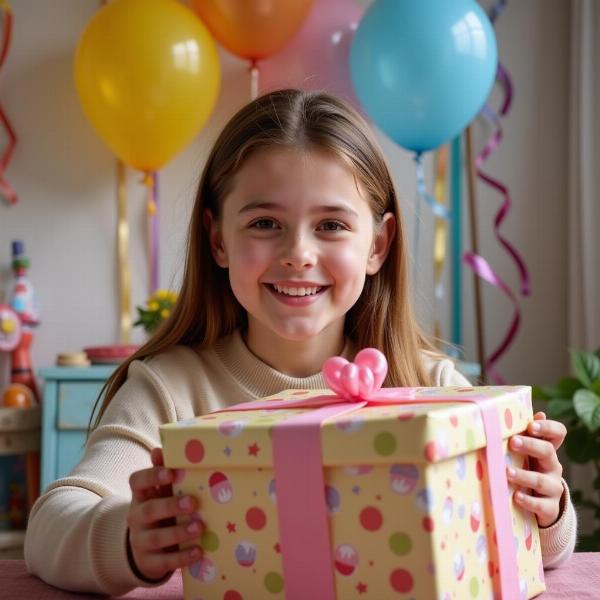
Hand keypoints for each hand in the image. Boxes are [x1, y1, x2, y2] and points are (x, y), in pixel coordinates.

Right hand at [127, 447, 203, 580]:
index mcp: (141, 495)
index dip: (152, 476)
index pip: (137, 481)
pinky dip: (182, 557)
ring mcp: (141, 541)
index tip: (172, 472)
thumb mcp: (161, 491)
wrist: (145, 548)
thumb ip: (164, 472)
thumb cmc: (161, 509)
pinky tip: (199, 551)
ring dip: (179, 532)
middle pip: (149, 510)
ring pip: (156, 538)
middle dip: (170, 505)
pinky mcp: (149, 562)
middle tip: (193, 501)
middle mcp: (137, 517)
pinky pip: (164, 562)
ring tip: (200, 526)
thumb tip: (161, 447)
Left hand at [506, 411, 566, 527]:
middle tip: (513, 442)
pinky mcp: (549, 508)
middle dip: (530, 445)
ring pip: (541, 480)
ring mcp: (553, 488)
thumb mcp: (526, 454)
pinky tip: (516, 496)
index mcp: (547, 450)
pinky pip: (542, 505)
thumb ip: (524, 435)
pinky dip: (528, 501)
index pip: (558, 433)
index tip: (531, 426)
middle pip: (548, 451)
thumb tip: (532, 413)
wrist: (540, 506)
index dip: (547, 427)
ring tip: (507, 472)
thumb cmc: (527, 471)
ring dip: (524, 475)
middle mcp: (553, 466)